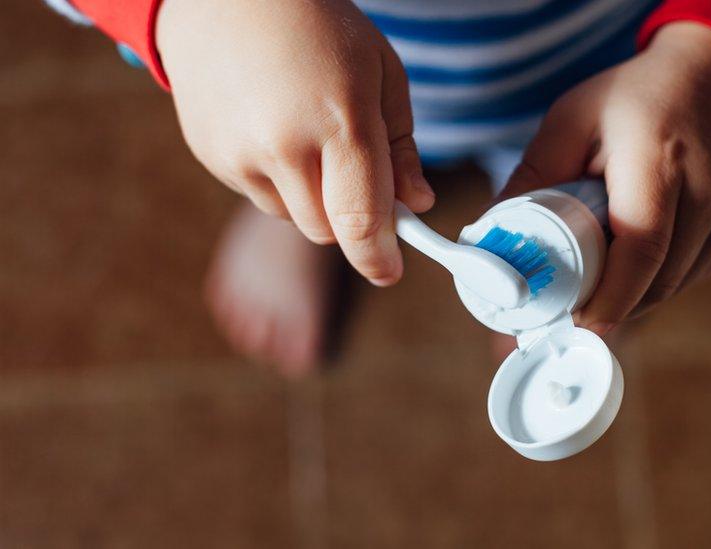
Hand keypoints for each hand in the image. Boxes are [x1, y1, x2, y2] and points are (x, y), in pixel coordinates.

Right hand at [156, 0, 433, 285]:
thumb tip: (417, 205)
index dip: (379, 258)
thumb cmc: (322, 31)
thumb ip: (401, 148)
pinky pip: (259, 195)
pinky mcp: (211, 155)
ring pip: (294, 217)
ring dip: (314, 200)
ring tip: (309, 136)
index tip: (391, 272)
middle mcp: (284, 144)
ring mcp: (240, 153)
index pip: (361, 219)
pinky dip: (277, 181)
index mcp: (340, 120)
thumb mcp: (382, 76)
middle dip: (350, 219)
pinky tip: (274, 128)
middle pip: (328, 231)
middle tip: (358, 180)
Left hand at [500, 22, 710, 334]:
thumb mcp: (573, 119)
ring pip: (673, 286)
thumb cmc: (636, 96)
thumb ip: (534, 175)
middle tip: (565, 312)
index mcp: (659, 159)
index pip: (640, 245)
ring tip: (592, 287)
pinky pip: (688, 276)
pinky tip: (628, 268)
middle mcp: (705, 190)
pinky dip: (654, 284)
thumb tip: (491, 235)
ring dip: (631, 298)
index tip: (575, 324)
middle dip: (609, 305)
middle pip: (656, 278)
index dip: (609, 296)